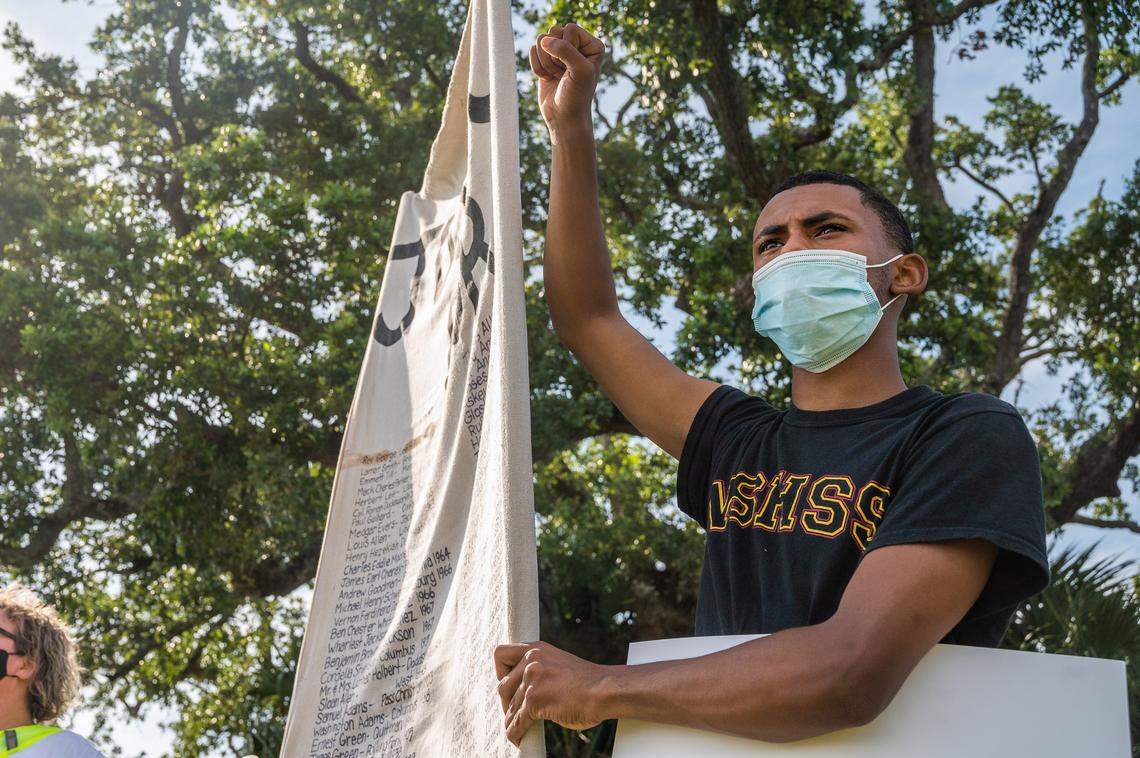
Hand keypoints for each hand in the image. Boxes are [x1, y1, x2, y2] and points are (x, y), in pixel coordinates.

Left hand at [493, 640, 610, 745]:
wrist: (604, 691)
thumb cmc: (587, 682)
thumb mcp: (557, 664)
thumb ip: (538, 669)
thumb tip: (520, 691)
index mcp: (536, 649)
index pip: (501, 654)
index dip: (500, 672)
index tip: (509, 686)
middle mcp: (531, 660)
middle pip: (503, 686)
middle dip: (507, 703)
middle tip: (515, 713)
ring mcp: (532, 679)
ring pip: (510, 707)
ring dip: (512, 722)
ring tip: (516, 730)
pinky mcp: (534, 699)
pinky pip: (516, 722)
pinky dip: (515, 734)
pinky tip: (519, 740)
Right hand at [528, 22, 604, 137]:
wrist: (564, 118)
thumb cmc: (576, 96)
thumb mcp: (579, 70)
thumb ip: (565, 50)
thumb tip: (543, 39)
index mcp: (592, 45)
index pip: (570, 28)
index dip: (566, 48)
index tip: (572, 68)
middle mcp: (578, 45)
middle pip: (553, 31)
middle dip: (553, 56)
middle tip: (563, 73)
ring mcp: (561, 52)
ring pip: (541, 40)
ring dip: (545, 62)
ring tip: (556, 76)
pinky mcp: (546, 60)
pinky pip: (533, 51)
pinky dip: (537, 67)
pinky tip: (547, 78)